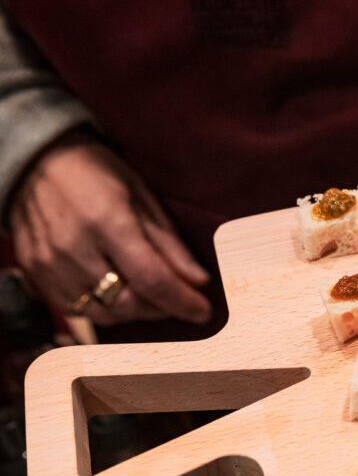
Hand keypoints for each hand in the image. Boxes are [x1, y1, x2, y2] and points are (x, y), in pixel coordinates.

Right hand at [8, 134, 210, 324]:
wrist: (36, 162)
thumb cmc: (96, 173)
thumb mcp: (142, 196)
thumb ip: (169, 243)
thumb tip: (199, 280)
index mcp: (106, 220)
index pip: (152, 279)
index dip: (182, 301)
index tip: (203, 311)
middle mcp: (74, 246)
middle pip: (128, 303)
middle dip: (162, 308)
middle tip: (179, 300)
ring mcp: (50, 262)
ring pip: (104, 313)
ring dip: (135, 312)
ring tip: (150, 296)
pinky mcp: (35, 272)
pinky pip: (77, 309)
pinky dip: (105, 309)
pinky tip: (119, 292)